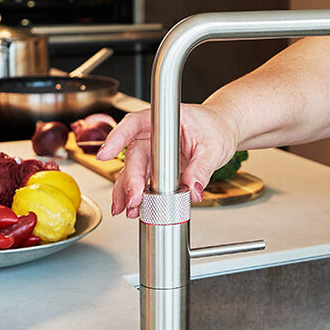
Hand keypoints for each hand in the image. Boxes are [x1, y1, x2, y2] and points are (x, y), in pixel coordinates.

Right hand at [97, 104, 240, 218]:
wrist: (223, 130)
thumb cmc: (217, 128)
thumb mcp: (214, 147)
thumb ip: (202, 169)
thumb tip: (192, 189)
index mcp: (165, 120)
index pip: (135, 123)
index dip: (117, 137)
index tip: (106, 153)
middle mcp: (153, 134)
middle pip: (134, 154)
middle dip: (130, 179)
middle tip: (133, 199)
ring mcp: (152, 151)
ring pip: (133, 170)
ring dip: (127, 191)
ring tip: (125, 209)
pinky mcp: (156, 167)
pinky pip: (142, 180)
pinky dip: (137, 195)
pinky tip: (133, 208)